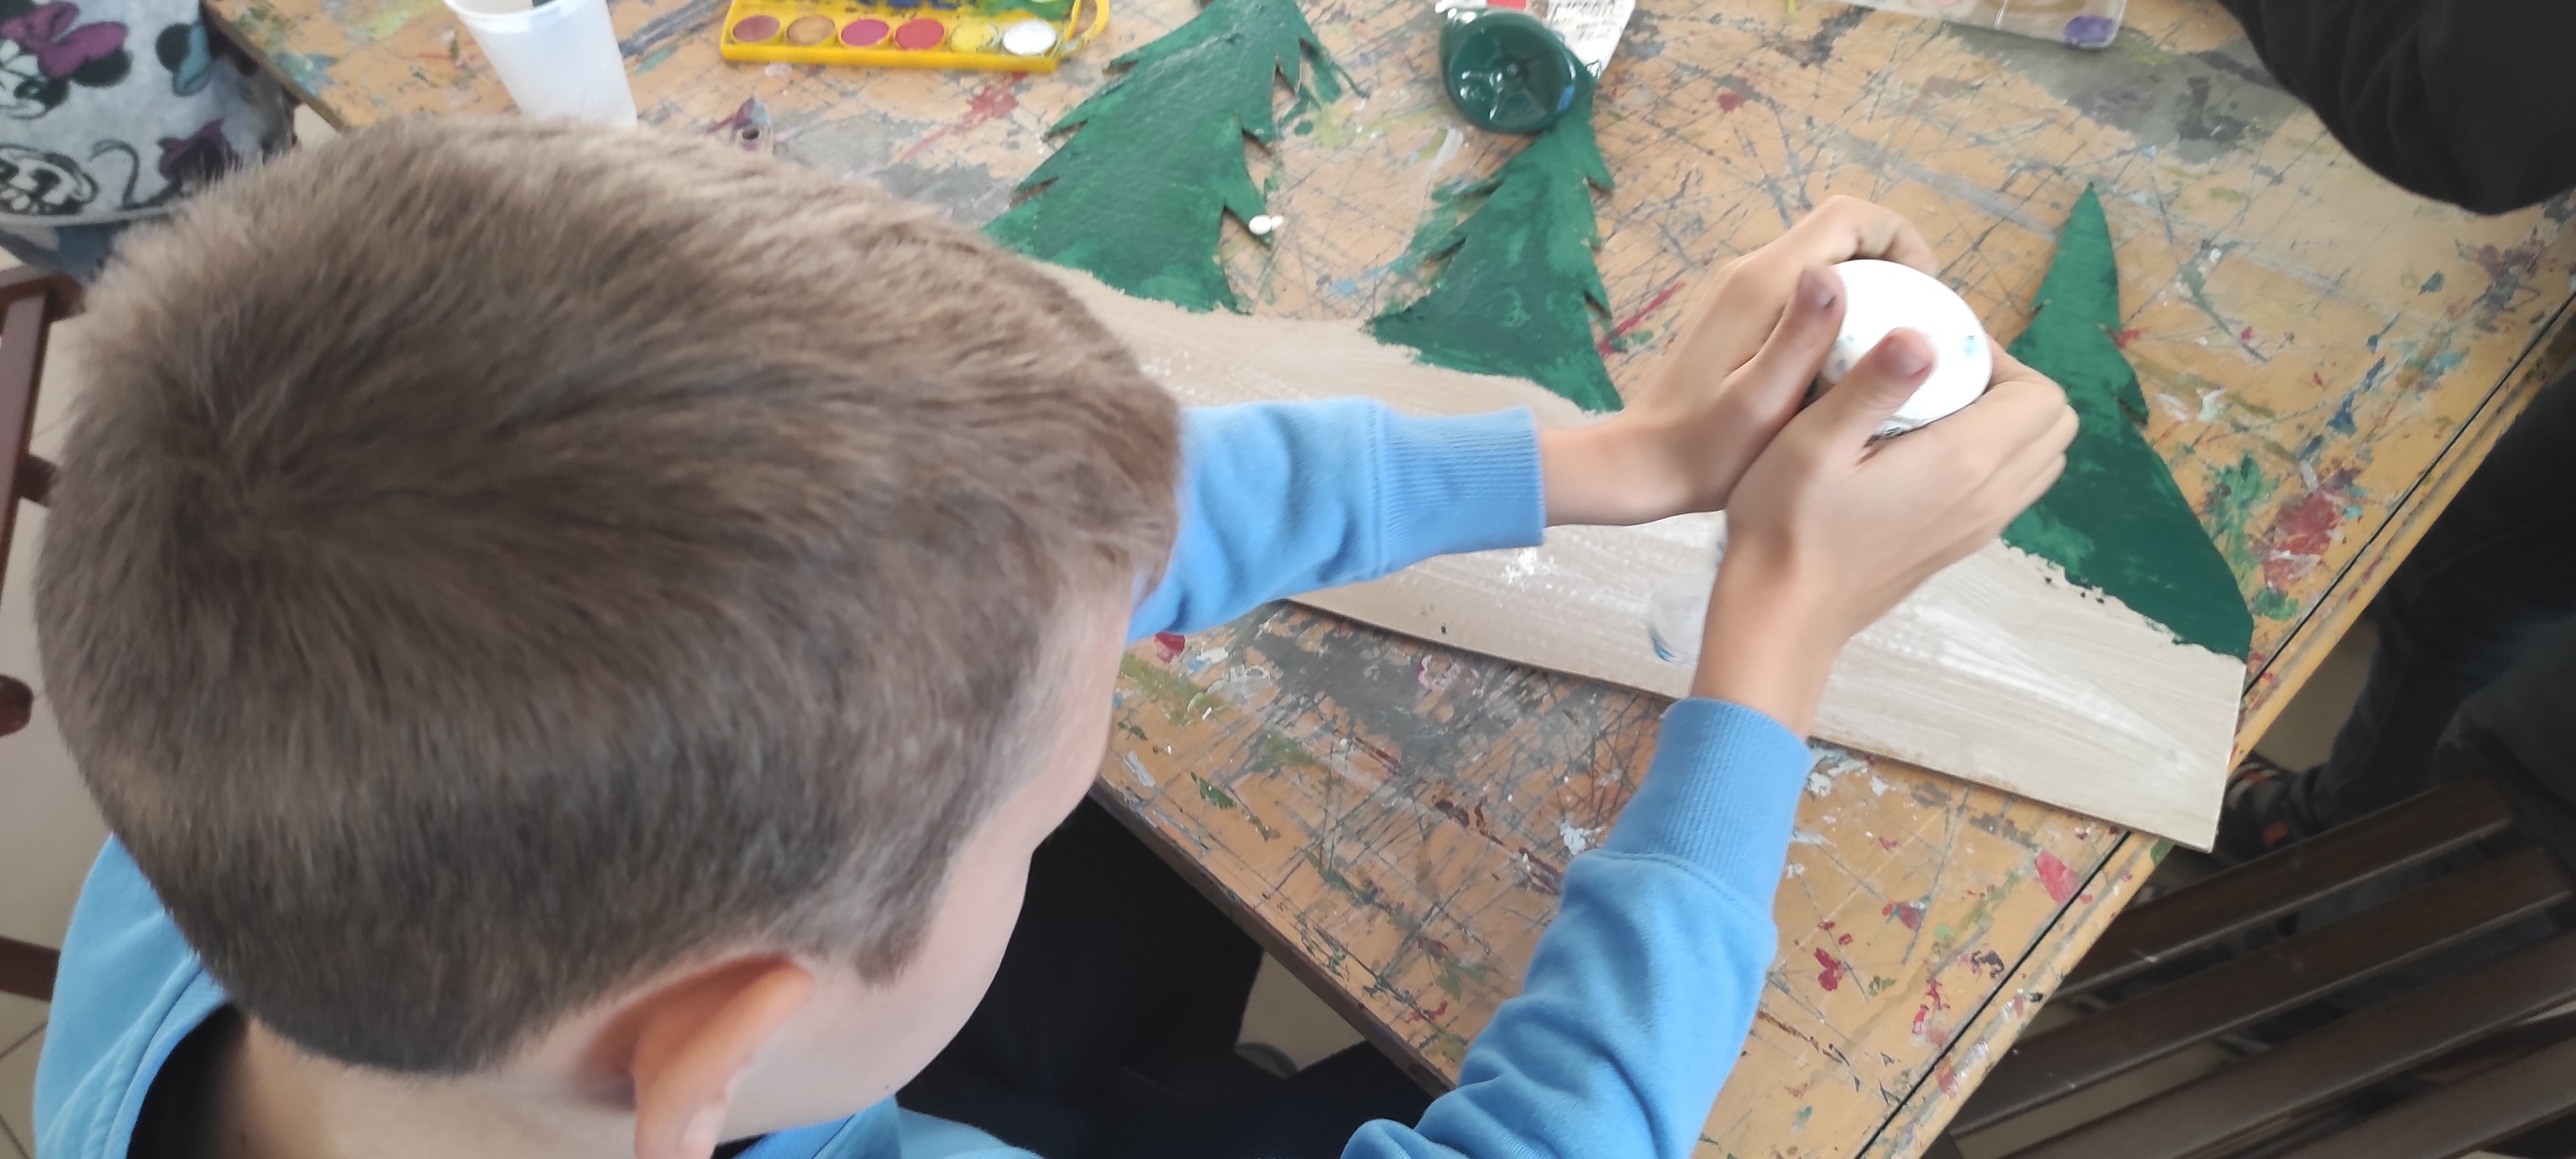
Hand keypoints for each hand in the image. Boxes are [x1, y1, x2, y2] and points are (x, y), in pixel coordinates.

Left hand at [1541, 197, 1938, 525]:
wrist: (1639, 466)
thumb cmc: (1706, 449)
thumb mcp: (1763, 399)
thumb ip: (1801, 336)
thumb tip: (1833, 273)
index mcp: (1765, 281)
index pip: (1850, 215)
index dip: (1902, 240)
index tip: (1927, 295)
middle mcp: (1751, 273)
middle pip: (1841, 237)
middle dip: (1893, 270)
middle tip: (1917, 332)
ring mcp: (1741, 294)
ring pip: (1825, 268)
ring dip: (1868, 295)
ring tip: (1890, 355)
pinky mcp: (1738, 319)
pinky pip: (1804, 297)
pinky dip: (1839, 318)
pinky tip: (1847, 371)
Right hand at [1689, 342, 2076, 733]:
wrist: (1783, 614)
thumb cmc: (1786, 523)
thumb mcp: (1813, 441)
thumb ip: (1873, 383)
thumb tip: (1920, 335)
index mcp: (1964, 461)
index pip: (2038, 394)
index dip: (1999, 358)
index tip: (1939, 349)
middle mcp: (1989, 496)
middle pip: (2051, 424)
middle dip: (2010, 386)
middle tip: (1942, 374)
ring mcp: (1980, 527)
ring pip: (2039, 460)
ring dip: (2006, 423)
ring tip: (1936, 409)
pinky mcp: (1961, 545)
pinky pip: (2011, 489)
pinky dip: (1993, 458)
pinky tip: (1924, 452)